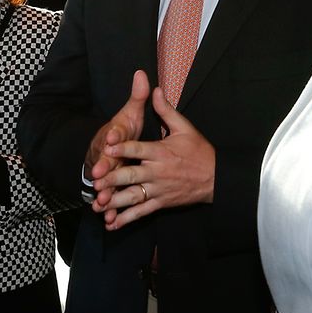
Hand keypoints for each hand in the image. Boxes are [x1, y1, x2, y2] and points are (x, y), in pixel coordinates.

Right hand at [85, 71, 149, 208]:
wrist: (105, 151)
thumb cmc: (120, 131)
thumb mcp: (129, 114)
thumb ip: (137, 97)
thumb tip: (143, 74)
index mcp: (115, 136)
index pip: (113, 134)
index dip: (113, 136)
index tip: (111, 138)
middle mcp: (108, 155)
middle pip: (104, 162)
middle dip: (101, 168)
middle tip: (100, 175)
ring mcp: (107, 173)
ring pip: (105, 184)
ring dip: (103, 193)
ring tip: (101, 204)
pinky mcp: (110, 187)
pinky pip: (111, 200)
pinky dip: (111, 211)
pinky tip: (109, 221)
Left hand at [93, 85, 214, 230]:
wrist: (216, 178)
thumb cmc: (199, 151)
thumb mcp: (185, 127)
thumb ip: (166, 110)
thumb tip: (155, 89)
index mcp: (161, 152)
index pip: (138, 149)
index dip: (122, 148)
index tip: (107, 147)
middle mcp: (157, 172)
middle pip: (132, 175)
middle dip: (112, 178)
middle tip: (95, 180)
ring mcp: (159, 189)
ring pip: (134, 196)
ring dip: (115, 201)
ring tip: (98, 204)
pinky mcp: (161, 203)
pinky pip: (142, 212)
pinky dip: (126, 219)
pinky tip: (111, 224)